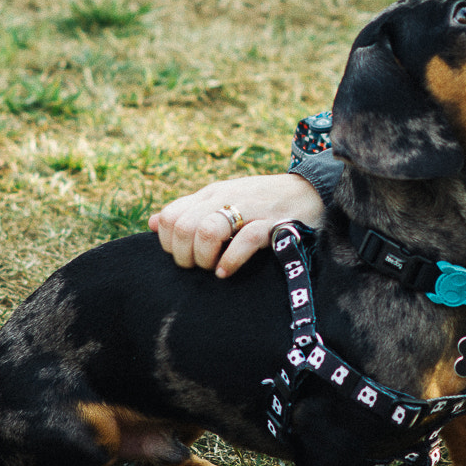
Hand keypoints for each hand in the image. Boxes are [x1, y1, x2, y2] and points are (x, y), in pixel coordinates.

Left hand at [149, 173, 324, 276]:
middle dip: (184, 255)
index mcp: (211, 194)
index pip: (169, 216)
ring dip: (204, 257)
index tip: (186, 256)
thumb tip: (153, 223)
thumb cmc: (263, 204)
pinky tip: (228, 272)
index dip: (169, 244)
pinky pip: (245, 239)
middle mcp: (226, 198)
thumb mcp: (223, 201)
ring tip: (214, 269)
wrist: (311, 193)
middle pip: (183, 226)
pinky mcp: (273, 223)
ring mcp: (250, 209)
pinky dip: (231, 259)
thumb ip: (190, 211)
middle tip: (200, 267)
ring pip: (206, 230)